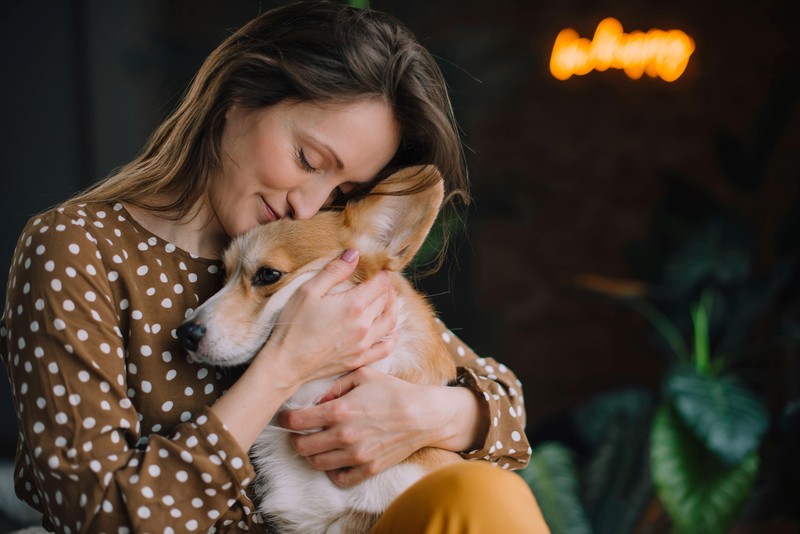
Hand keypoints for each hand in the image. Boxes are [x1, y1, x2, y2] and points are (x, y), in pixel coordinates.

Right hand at [259, 249, 398, 389]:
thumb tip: (355, 253)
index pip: (380, 283)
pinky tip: (391, 329)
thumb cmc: (294, 325)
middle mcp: (364, 325)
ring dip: (393, 307)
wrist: (286, 363)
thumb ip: (334, 270)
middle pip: (385, 300)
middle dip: (385, 287)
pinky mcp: (360, 359)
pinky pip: (386, 347)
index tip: (378, 268)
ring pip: (391, 321)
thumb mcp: (308, 291)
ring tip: (387, 299)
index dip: (382, 272)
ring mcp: (364, 344)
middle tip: (379, 281)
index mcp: (354, 305)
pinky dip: (393, 336)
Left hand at [278, 366, 488, 486]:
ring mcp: (356, 455)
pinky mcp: (368, 468)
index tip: (286, 418)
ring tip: (316, 445)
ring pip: (316, 463)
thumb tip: (318, 399)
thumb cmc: (393, 391)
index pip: (296, 421)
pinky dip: (331, 471)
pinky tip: (334, 459)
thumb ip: (335, 385)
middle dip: (294, 439)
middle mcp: (344, 435)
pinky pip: (339, 478)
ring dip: (311, 455)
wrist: (422, 415)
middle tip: (298, 433)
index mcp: (339, 410)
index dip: (285, 420)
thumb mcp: (363, 375)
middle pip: (301, 447)